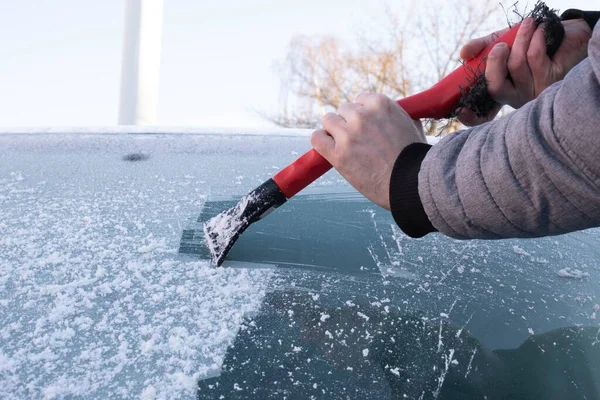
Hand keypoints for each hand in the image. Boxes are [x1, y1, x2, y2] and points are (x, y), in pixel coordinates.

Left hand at [311, 93, 425, 209]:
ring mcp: (348, 135)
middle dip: (349, 122)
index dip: (362, 113)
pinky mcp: (338, 154)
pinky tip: (328, 148)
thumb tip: (397, 112)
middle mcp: (362, 116)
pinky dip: (321, 141)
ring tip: (344, 145)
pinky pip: (317, 138)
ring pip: (328, 120)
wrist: (411, 185)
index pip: (360, 99)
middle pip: (343, 109)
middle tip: (357, 139)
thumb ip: (399, 116)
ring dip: (334, 131)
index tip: (366, 125)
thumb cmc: (416, 159)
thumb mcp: (413, 127)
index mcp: (381, 104)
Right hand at [458, 17, 591, 125]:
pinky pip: (534, 56)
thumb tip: (463, 54)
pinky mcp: (551, 80)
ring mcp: (534, 92)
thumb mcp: (499, 42)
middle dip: (494, 61)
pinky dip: (534, 37)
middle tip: (500, 46)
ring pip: (516, 65)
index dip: (471, 117)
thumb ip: (480, 48)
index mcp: (501, 94)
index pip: (483, 116)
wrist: (561, 34)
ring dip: (520, 39)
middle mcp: (516, 98)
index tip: (461, 110)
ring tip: (527, 24)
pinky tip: (538, 30)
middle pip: (496, 87)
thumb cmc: (526, 42)